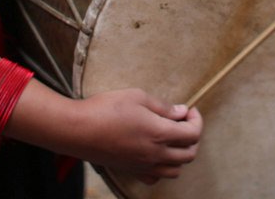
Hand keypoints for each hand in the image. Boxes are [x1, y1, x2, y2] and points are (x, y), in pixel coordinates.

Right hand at [70, 89, 201, 183]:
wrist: (78, 130)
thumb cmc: (106, 109)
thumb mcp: (138, 97)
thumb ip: (163, 107)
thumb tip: (181, 112)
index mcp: (160, 134)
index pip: (193, 134)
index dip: (197, 120)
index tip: (190, 110)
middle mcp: (156, 155)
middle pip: (189, 154)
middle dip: (192, 136)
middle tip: (183, 122)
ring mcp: (144, 166)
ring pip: (176, 170)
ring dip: (181, 154)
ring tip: (171, 137)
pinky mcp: (131, 171)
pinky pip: (156, 178)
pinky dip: (163, 168)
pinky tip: (155, 153)